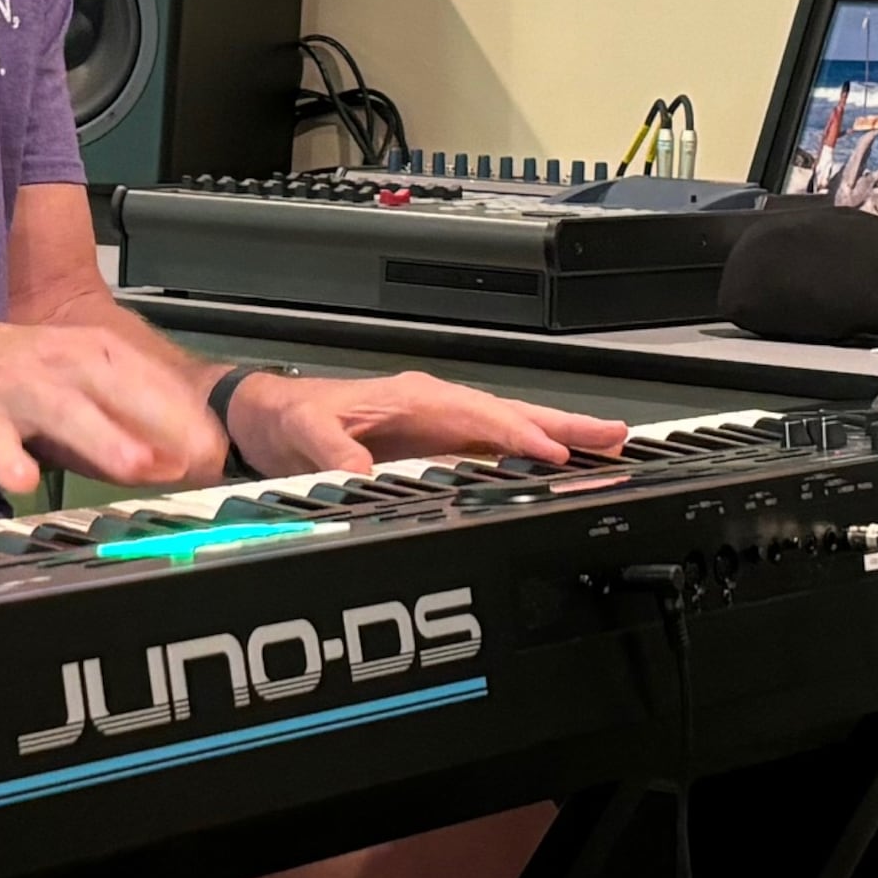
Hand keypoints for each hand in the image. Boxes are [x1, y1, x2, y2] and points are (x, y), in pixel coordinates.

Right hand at [0, 323, 220, 497]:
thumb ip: (125, 427)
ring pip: (64, 410)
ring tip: (136, 466)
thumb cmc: (8, 380)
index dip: (187, 414)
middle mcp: (58, 361)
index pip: (150, 378)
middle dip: (162, 419)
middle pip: (117, 386)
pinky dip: (6, 456)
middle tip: (200, 455)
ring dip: (102, 437)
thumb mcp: (74, 393)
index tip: (219, 448)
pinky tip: (23, 480)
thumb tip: (179, 462)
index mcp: (90, 351)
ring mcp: (15, 386)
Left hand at [224, 371, 626, 483]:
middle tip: (617, 440)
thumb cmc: (284, 417)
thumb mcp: (304, 433)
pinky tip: (554, 470)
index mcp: (411, 399)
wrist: (260, 419)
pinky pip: (490, 451)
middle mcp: (431, 410)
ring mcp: (437, 430)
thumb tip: (367, 477)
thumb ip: (335, 456)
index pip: (477, 417)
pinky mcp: (433, 450)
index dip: (516, 434)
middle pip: (510, 416)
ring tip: (608, 451)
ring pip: (508, 432)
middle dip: (565, 427)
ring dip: (557, 441)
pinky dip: (527, 457)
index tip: (553, 452)